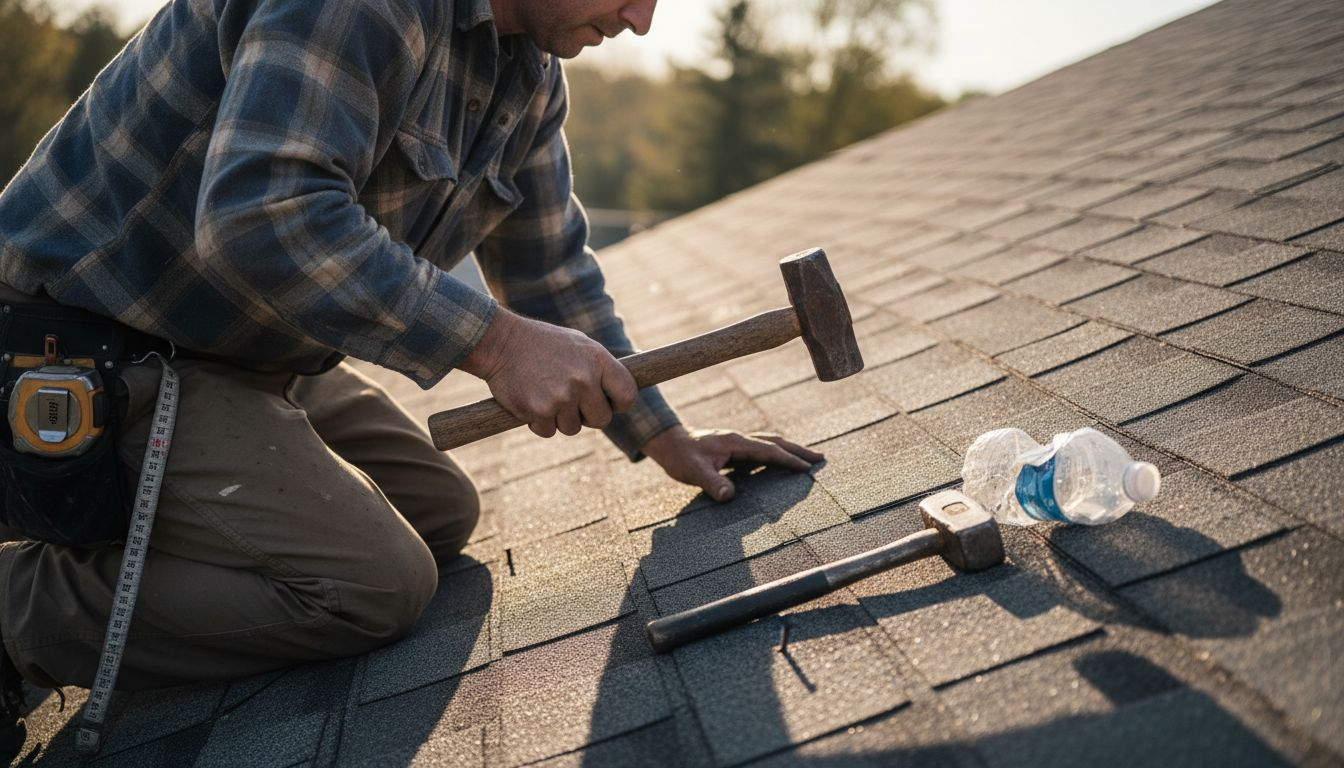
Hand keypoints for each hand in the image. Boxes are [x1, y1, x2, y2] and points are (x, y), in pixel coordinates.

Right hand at [460, 309, 637, 437]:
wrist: (501, 342)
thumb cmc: (542, 343)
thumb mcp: (579, 345)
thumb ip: (600, 368)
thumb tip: (619, 391)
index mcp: (598, 360)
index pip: (627, 395)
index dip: (619, 404)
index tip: (609, 404)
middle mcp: (583, 379)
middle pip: (602, 420)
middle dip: (587, 416)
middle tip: (571, 402)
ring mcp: (561, 397)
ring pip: (572, 429)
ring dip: (560, 419)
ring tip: (546, 394)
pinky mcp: (539, 411)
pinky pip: (548, 431)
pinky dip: (539, 422)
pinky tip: (531, 400)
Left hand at [642, 425, 823, 501]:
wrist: (668, 442)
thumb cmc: (680, 456)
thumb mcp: (694, 471)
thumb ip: (713, 483)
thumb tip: (730, 497)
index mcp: (735, 442)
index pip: (768, 450)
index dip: (788, 459)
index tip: (806, 467)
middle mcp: (740, 439)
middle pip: (776, 442)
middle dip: (798, 450)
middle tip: (820, 458)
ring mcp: (737, 443)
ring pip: (769, 444)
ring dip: (789, 450)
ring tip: (808, 459)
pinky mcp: (733, 449)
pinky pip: (760, 451)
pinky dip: (775, 455)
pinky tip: (780, 464)